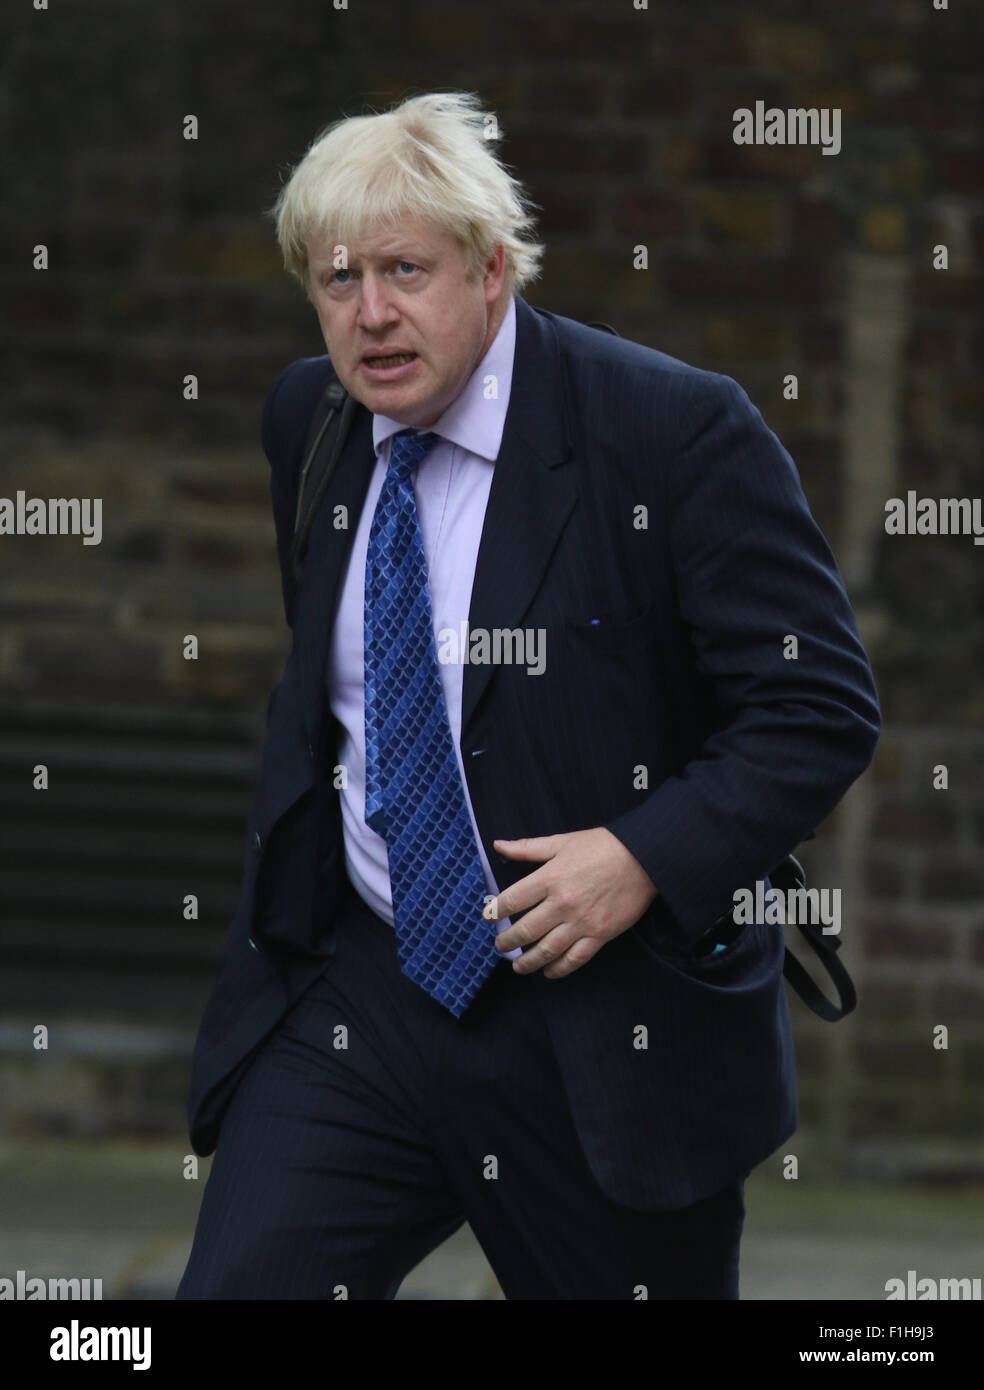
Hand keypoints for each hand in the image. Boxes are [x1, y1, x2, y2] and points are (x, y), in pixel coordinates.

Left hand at [483, 828, 658, 977]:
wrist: (644, 858)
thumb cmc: (602, 846)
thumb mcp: (562, 841)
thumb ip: (528, 847)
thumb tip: (498, 845)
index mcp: (550, 878)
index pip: (512, 900)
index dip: (495, 911)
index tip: (488, 918)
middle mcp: (562, 904)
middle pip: (525, 930)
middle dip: (508, 942)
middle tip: (500, 946)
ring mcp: (581, 922)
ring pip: (546, 951)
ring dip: (527, 962)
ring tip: (517, 966)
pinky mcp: (599, 935)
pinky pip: (574, 959)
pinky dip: (558, 970)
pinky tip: (548, 972)